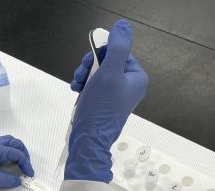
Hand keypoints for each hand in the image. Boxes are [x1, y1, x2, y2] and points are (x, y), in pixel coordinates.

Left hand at [0, 135, 33, 190]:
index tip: (29, 175)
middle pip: (15, 143)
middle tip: (27, 166)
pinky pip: (2, 145)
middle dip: (24, 154)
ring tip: (20, 162)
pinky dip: (9, 151)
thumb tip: (18, 181)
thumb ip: (7, 180)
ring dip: (17, 150)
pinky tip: (8, 161)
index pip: (18, 154)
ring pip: (9, 142)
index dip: (26, 164)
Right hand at [66, 19, 148, 182]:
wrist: (88, 139)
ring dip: (84, 74)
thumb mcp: (109, 73)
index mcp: (137, 78)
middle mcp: (129, 86)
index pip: (120, 52)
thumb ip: (117, 48)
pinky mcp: (104, 102)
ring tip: (77, 83)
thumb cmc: (100, 110)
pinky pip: (93, 85)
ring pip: (98, 72)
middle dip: (91, 65)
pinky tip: (77, 89)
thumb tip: (123, 27)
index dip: (102, 54)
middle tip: (82, 73)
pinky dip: (84, 85)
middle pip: (107, 61)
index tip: (90, 62)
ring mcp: (116, 95)